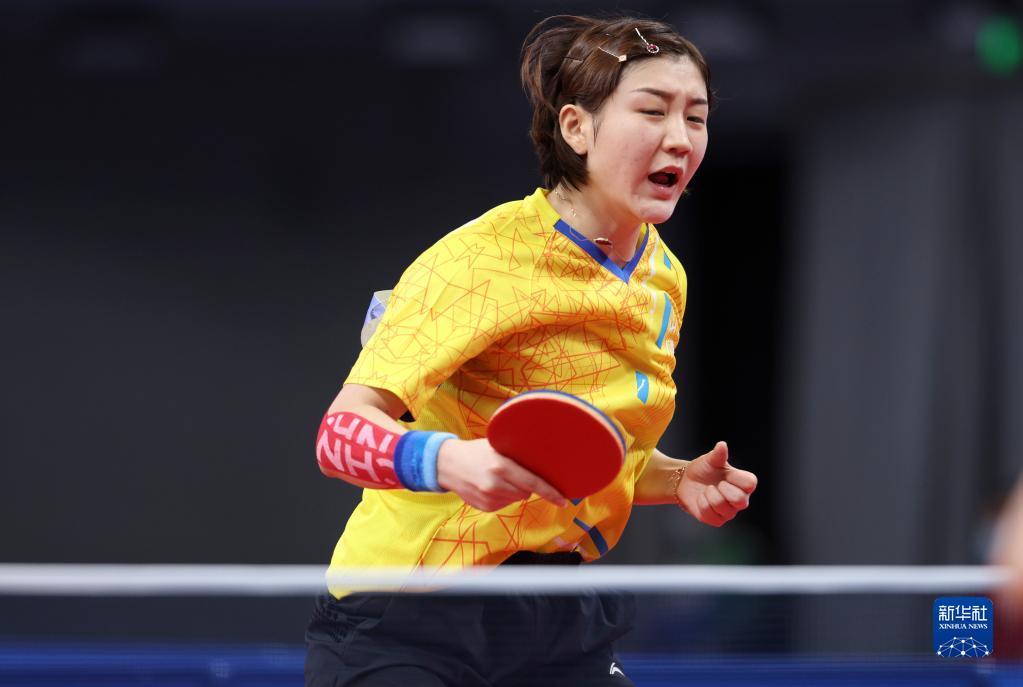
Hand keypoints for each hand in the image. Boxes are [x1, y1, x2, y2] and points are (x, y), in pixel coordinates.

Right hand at [436, 438, 567, 511]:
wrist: (447, 464)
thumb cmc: (476, 451)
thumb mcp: (496, 446)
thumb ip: (517, 454)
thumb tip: (545, 459)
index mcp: (501, 466)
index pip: (532, 482)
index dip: (550, 492)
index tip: (563, 500)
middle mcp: (495, 485)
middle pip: (526, 492)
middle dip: (526, 485)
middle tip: (514, 472)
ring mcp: (488, 498)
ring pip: (516, 499)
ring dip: (514, 491)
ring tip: (498, 478)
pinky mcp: (484, 507)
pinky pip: (504, 504)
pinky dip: (503, 496)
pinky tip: (491, 486)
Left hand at [677, 441, 756, 526]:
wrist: (686, 481)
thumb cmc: (703, 469)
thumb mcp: (710, 460)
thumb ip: (718, 454)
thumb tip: (722, 445)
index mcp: (743, 483)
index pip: (750, 483)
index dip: (736, 478)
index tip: (726, 474)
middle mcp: (740, 499)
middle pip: (740, 500)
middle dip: (723, 490)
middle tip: (716, 484)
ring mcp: (729, 512)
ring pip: (723, 508)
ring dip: (709, 495)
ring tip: (707, 490)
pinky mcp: (717, 521)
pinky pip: (710, 515)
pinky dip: (702, 504)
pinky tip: (701, 498)